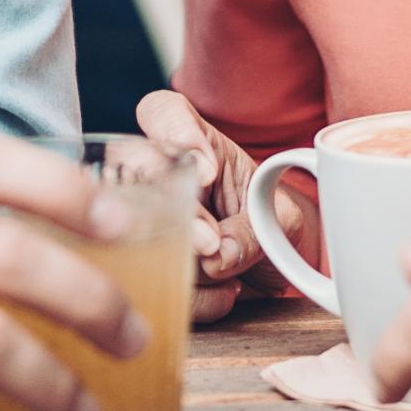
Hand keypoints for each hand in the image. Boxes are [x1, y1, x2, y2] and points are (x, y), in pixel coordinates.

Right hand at [135, 90, 314, 323]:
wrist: (273, 271)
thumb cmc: (271, 224)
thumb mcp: (282, 218)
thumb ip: (257, 227)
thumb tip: (221, 254)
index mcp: (195, 147)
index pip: (162, 112)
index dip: (174, 132)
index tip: (206, 171)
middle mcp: (159, 179)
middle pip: (129, 168)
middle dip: (174, 210)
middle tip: (211, 243)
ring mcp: (142, 224)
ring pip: (132, 232)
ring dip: (189, 264)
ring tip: (231, 273)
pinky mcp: (142, 270)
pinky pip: (151, 286)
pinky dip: (197, 299)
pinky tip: (225, 294)